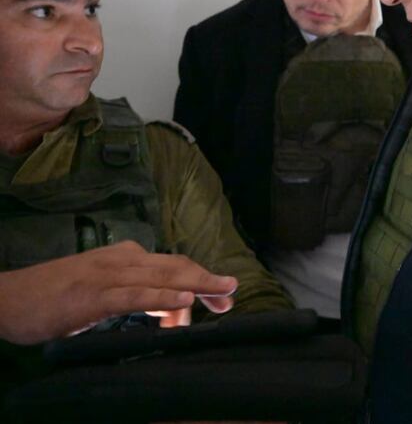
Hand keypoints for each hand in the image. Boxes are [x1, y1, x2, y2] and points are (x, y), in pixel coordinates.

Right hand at [0, 241, 236, 344]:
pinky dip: (160, 297)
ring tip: (222, 291)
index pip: (173, 264)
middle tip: (231, 295)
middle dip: (207, 280)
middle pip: (175, 266)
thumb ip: (136, 298)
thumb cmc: (54, 297)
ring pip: (161, 276)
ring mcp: (107, 275)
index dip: (202, 276)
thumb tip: (171, 312)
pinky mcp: (92, 296)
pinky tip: (182, 299)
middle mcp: (121, 259)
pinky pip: (134, 295)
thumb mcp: (103, 294)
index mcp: (125, 257)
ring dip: (196, 283)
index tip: (223, 294)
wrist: (7, 299)